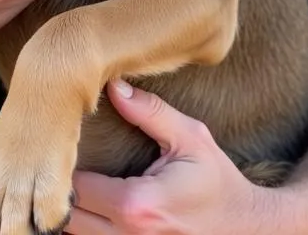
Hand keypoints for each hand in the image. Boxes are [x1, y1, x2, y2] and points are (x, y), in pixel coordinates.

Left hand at [64, 81, 294, 234]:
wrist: (248, 228)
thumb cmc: (217, 181)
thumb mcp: (190, 138)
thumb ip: (150, 112)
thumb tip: (113, 86)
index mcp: (137, 205)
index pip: (76, 187)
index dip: (63, 165)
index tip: (61, 143)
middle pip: (68, 218)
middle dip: (60, 190)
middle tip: (59, 161)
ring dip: (70, 212)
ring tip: (69, 183)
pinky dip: (88, 227)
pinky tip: (89, 207)